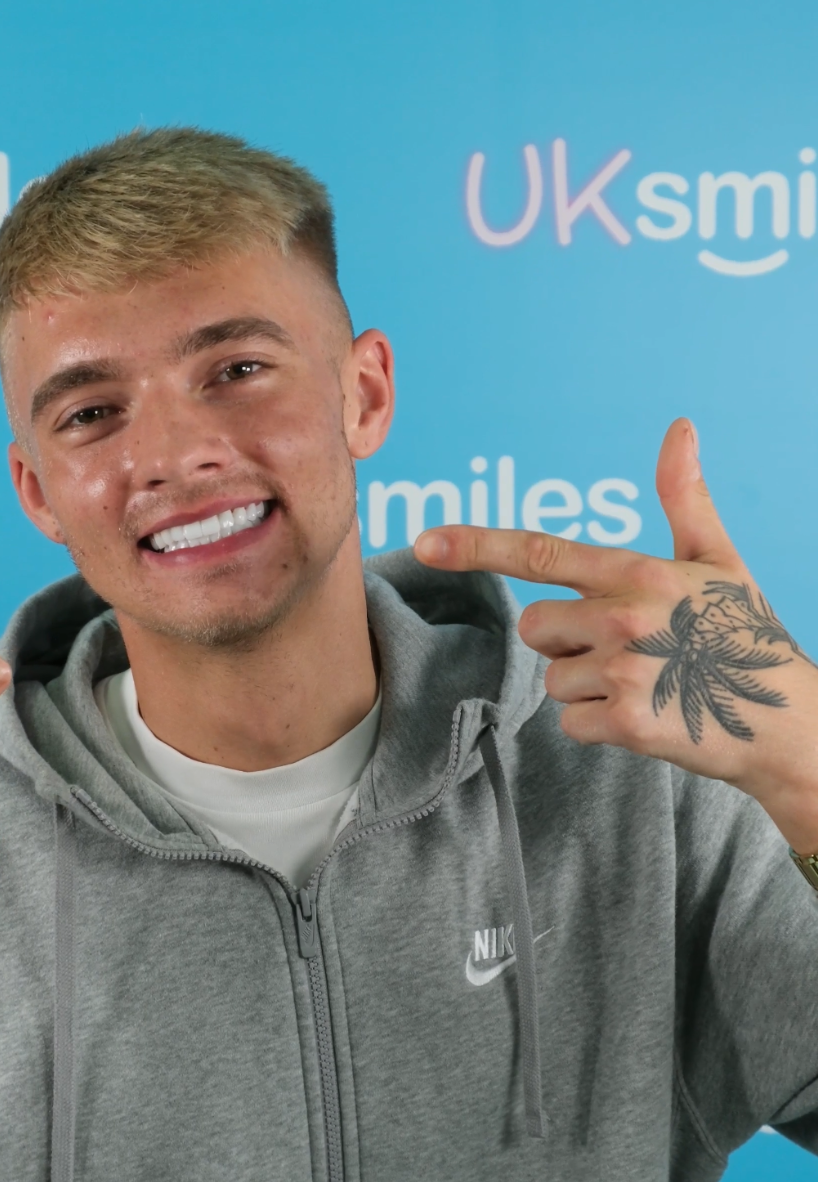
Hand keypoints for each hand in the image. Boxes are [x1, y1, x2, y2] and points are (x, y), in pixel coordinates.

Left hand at [413, 419, 817, 853]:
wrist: (785, 722)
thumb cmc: (744, 635)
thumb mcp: (719, 559)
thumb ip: (684, 498)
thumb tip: (680, 428)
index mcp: (638, 572)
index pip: (541, 553)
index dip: (477, 546)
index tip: (426, 542)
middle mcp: (624, 614)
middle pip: (535, 627)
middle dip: (567, 643)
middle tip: (630, 651)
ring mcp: (624, 668)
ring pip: (551, 679)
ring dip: (585, 687)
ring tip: (644, 684)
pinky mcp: (625, 720)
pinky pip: (569, 722)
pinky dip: (597, 727)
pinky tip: (645, 717)